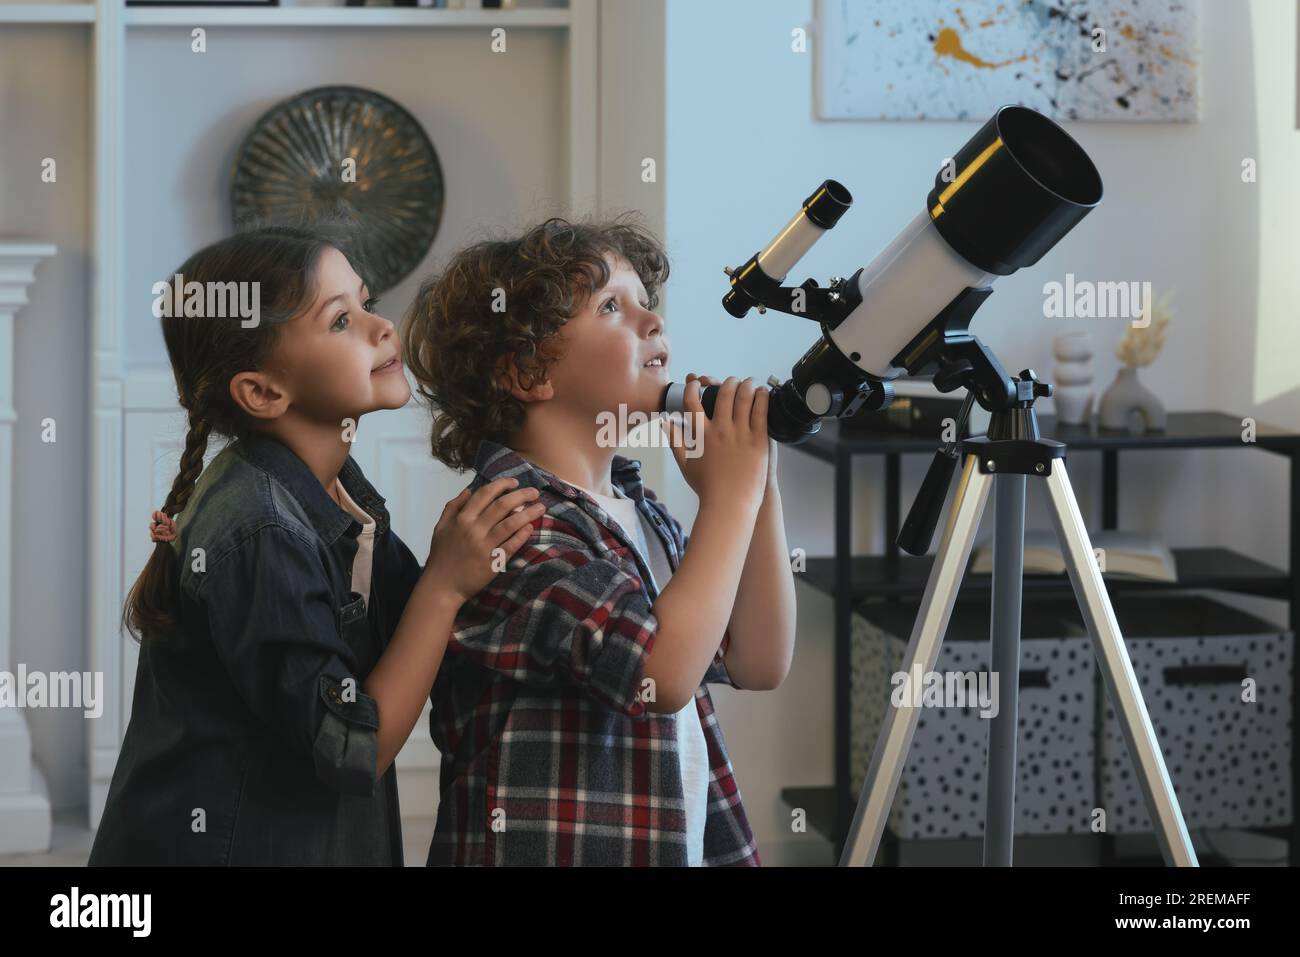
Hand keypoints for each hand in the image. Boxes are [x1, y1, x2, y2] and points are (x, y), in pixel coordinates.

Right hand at [422, 477, 543, 603]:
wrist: (442, 586)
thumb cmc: (441, 556)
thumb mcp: (441, 527)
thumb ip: (453, 507)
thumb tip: (468, 490)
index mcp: (461, 519)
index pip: (485, 494)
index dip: (502, 485)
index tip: (515, 482)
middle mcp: (473, 529)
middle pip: (502, 505)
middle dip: (521, 495)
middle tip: (534, 492)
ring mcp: (484, 546)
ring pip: (510, 524)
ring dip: (528, 513)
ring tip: (541, 507)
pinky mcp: (493, 562)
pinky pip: (511, 545)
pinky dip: (522, 534)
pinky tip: (531, 527)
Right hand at [668, 373, 768, 511]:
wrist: (730, 505)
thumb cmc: (708, 488)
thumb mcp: (685, 464)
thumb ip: (674, 441)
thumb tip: (665, 423)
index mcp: (701, 435)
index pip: (692, 402)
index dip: (693, 387)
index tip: (696, 382)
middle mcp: (720, 430)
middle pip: (723, 394)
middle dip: (727, 381)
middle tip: (731, 381)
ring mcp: (740, 434)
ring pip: (744, 398)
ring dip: (746, 384)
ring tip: (748, 381)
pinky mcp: (758, 440)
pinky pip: (761, 411)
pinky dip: (761, 398)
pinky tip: (762, 393)